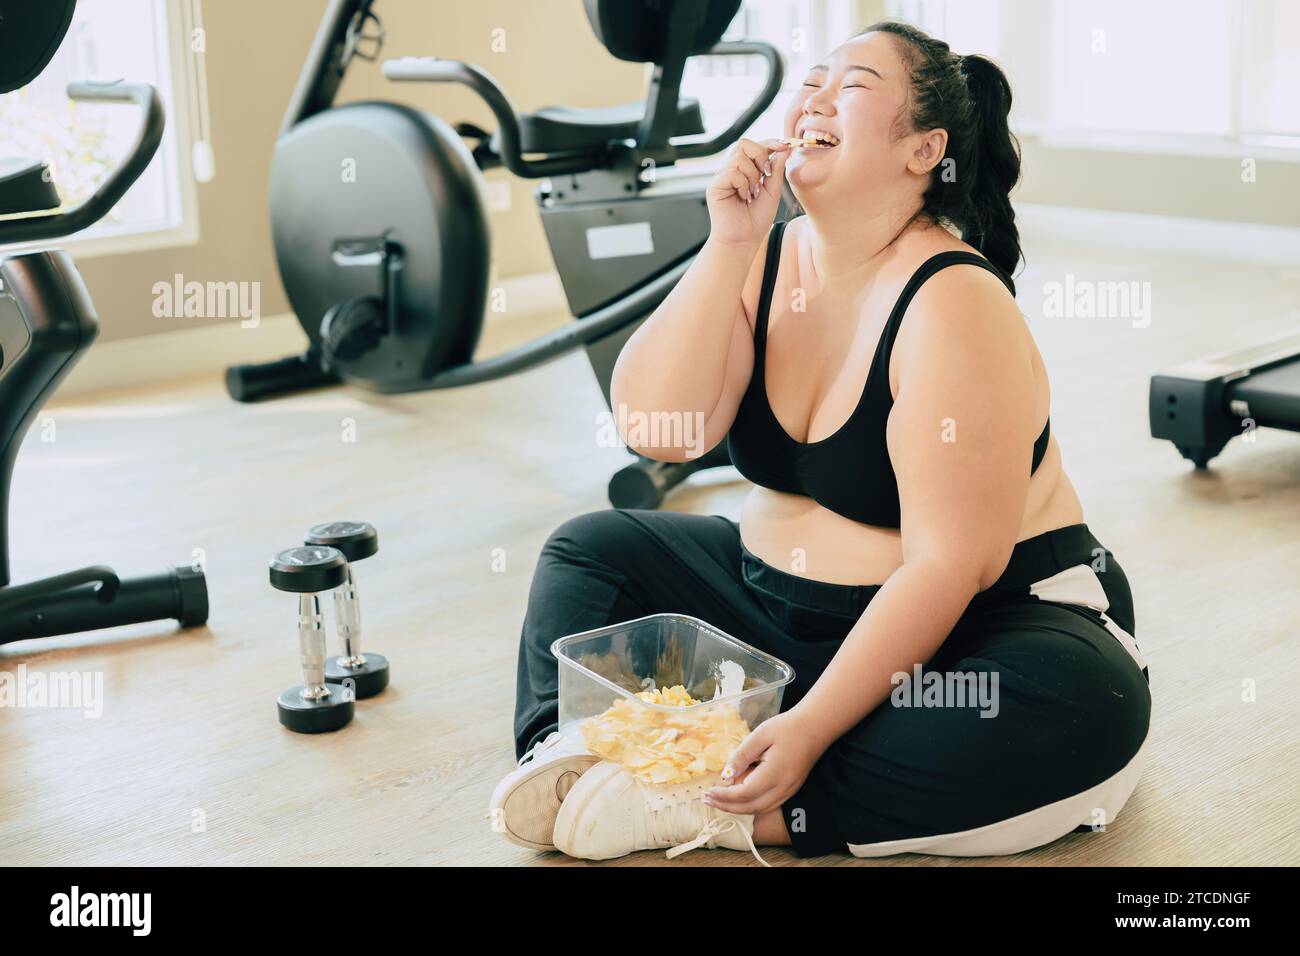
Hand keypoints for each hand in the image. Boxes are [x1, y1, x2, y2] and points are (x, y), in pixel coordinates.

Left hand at [704, 710, 824, 816]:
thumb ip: (742, 755)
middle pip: (751, 807)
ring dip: (738, 809)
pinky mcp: (791, 789)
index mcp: (775, 773)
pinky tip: (739, 799)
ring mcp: (789, 790)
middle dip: (727, 807)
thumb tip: (726, 775)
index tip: (708, 791)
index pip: (744, 793)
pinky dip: (751, 806)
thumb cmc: (787, 727)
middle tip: (708, 800)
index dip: (724, 795)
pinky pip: (768, 805)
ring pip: (760, 809)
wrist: (815, 727)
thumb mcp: (761, 735)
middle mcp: (783, 787)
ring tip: (719, 802)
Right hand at [705, 137, 791, 246]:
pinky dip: (743, 185)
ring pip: (739, 158)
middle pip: (743, 144)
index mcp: (744, 169)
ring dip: (752, 176)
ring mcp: (721, 177)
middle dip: (760, 155)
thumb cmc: (756, 220)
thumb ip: (776, 169)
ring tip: (753, 193)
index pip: (754, 145)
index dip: (770, 142)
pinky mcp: (715, 186)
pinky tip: (744, 197)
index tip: (785, 146)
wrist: (744, 240)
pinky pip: (732, 173)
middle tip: (766, 174)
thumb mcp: (772, 191)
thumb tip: (784, 149)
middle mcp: (731, 170)